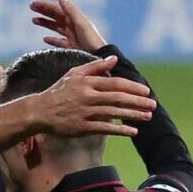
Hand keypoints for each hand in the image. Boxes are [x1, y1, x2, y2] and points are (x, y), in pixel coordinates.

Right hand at [30, 0, 106, 52]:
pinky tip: (45, 39)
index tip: (33, 3)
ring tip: (34, 20)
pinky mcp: (70, 47)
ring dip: (45, 23)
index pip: (57, 9)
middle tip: (31, 7)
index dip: (45, 5)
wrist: (98, 56)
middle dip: (43, 11)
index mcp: (74, 19)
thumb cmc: (91, 40)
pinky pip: (58, 41)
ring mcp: (70, 36)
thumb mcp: (81, 23)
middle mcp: (72, 25)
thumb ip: (71, 10)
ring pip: (55, 27)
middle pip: (55, 16)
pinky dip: (51, 40)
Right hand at [34, 56, 155, 136]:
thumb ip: (95, 67)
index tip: (146, 91)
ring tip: (147, 117)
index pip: (115, 84)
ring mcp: (84, 113)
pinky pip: (104, 128)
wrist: (39, 111)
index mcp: (87, 83)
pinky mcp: (81, 127)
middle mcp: (87, 97)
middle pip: (117, 99)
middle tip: (153, 105)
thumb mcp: (73, 74)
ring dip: (132, 115)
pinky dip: (119, 130)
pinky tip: (132, 131)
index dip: (132, 88)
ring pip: (113, 113)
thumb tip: (114, 59)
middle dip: (137, 102)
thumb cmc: (58, 91)